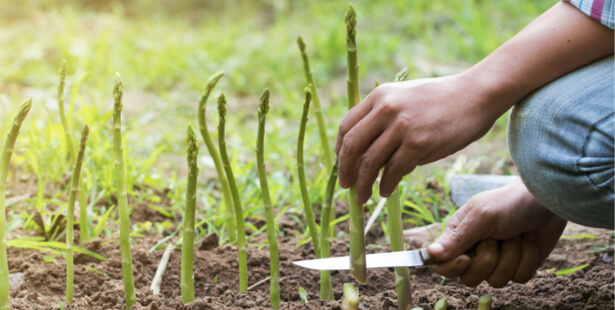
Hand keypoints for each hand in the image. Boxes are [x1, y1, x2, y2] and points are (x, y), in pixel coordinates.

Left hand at [335, 75, 503, 202]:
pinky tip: (385, 191)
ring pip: (369, 163)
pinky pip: (392, 171)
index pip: (346, 126)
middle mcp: (386, 109)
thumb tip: (366, 148)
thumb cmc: (442, 99)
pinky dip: (385, 185)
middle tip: (345, 186)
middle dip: (344, 170)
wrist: (476, 94)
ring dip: (362, 184)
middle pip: (352, 146)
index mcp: (379, 96)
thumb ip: (384, 116)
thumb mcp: (405, 97)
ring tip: (362, 196)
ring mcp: (402, 126)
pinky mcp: (418, 144)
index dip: (340, 150)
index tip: (342, 165)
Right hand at [428, 178, 566, 286]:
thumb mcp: (481, 217)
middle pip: (469, 278)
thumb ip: (458, 238)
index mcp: (458, 237)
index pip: (441, 264)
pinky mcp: (517, 267)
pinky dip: (527, 258)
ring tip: (516, 235)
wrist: (545, 201)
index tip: (466, 259)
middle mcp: (474, 251)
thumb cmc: (509, 202)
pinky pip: (519, 278)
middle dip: (488, 260)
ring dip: (511, 256)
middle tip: (497, 239)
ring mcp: (497, 261)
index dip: (451, 267)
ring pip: (496, 280)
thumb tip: (431, 253)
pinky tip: (529, 240)